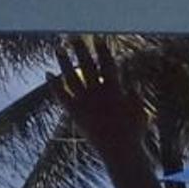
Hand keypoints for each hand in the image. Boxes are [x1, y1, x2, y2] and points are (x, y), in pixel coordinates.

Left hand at [52, 40, 145, 156]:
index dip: (103, 51)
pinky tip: (48, 73)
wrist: (119, 152)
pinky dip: (53, 84)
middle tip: (74, 36)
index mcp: (115, 90)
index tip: (98, 38)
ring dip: (64, 62)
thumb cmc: (134, 133)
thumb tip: (131, 81)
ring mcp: (85, 103)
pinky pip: (61, 95)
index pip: (108, 65)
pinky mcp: (75, 113)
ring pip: (71, 77)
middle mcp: (98, 93)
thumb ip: (134, 96)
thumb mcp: (140, 113)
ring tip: (59, 48)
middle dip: (81, 50)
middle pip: (87, 66)